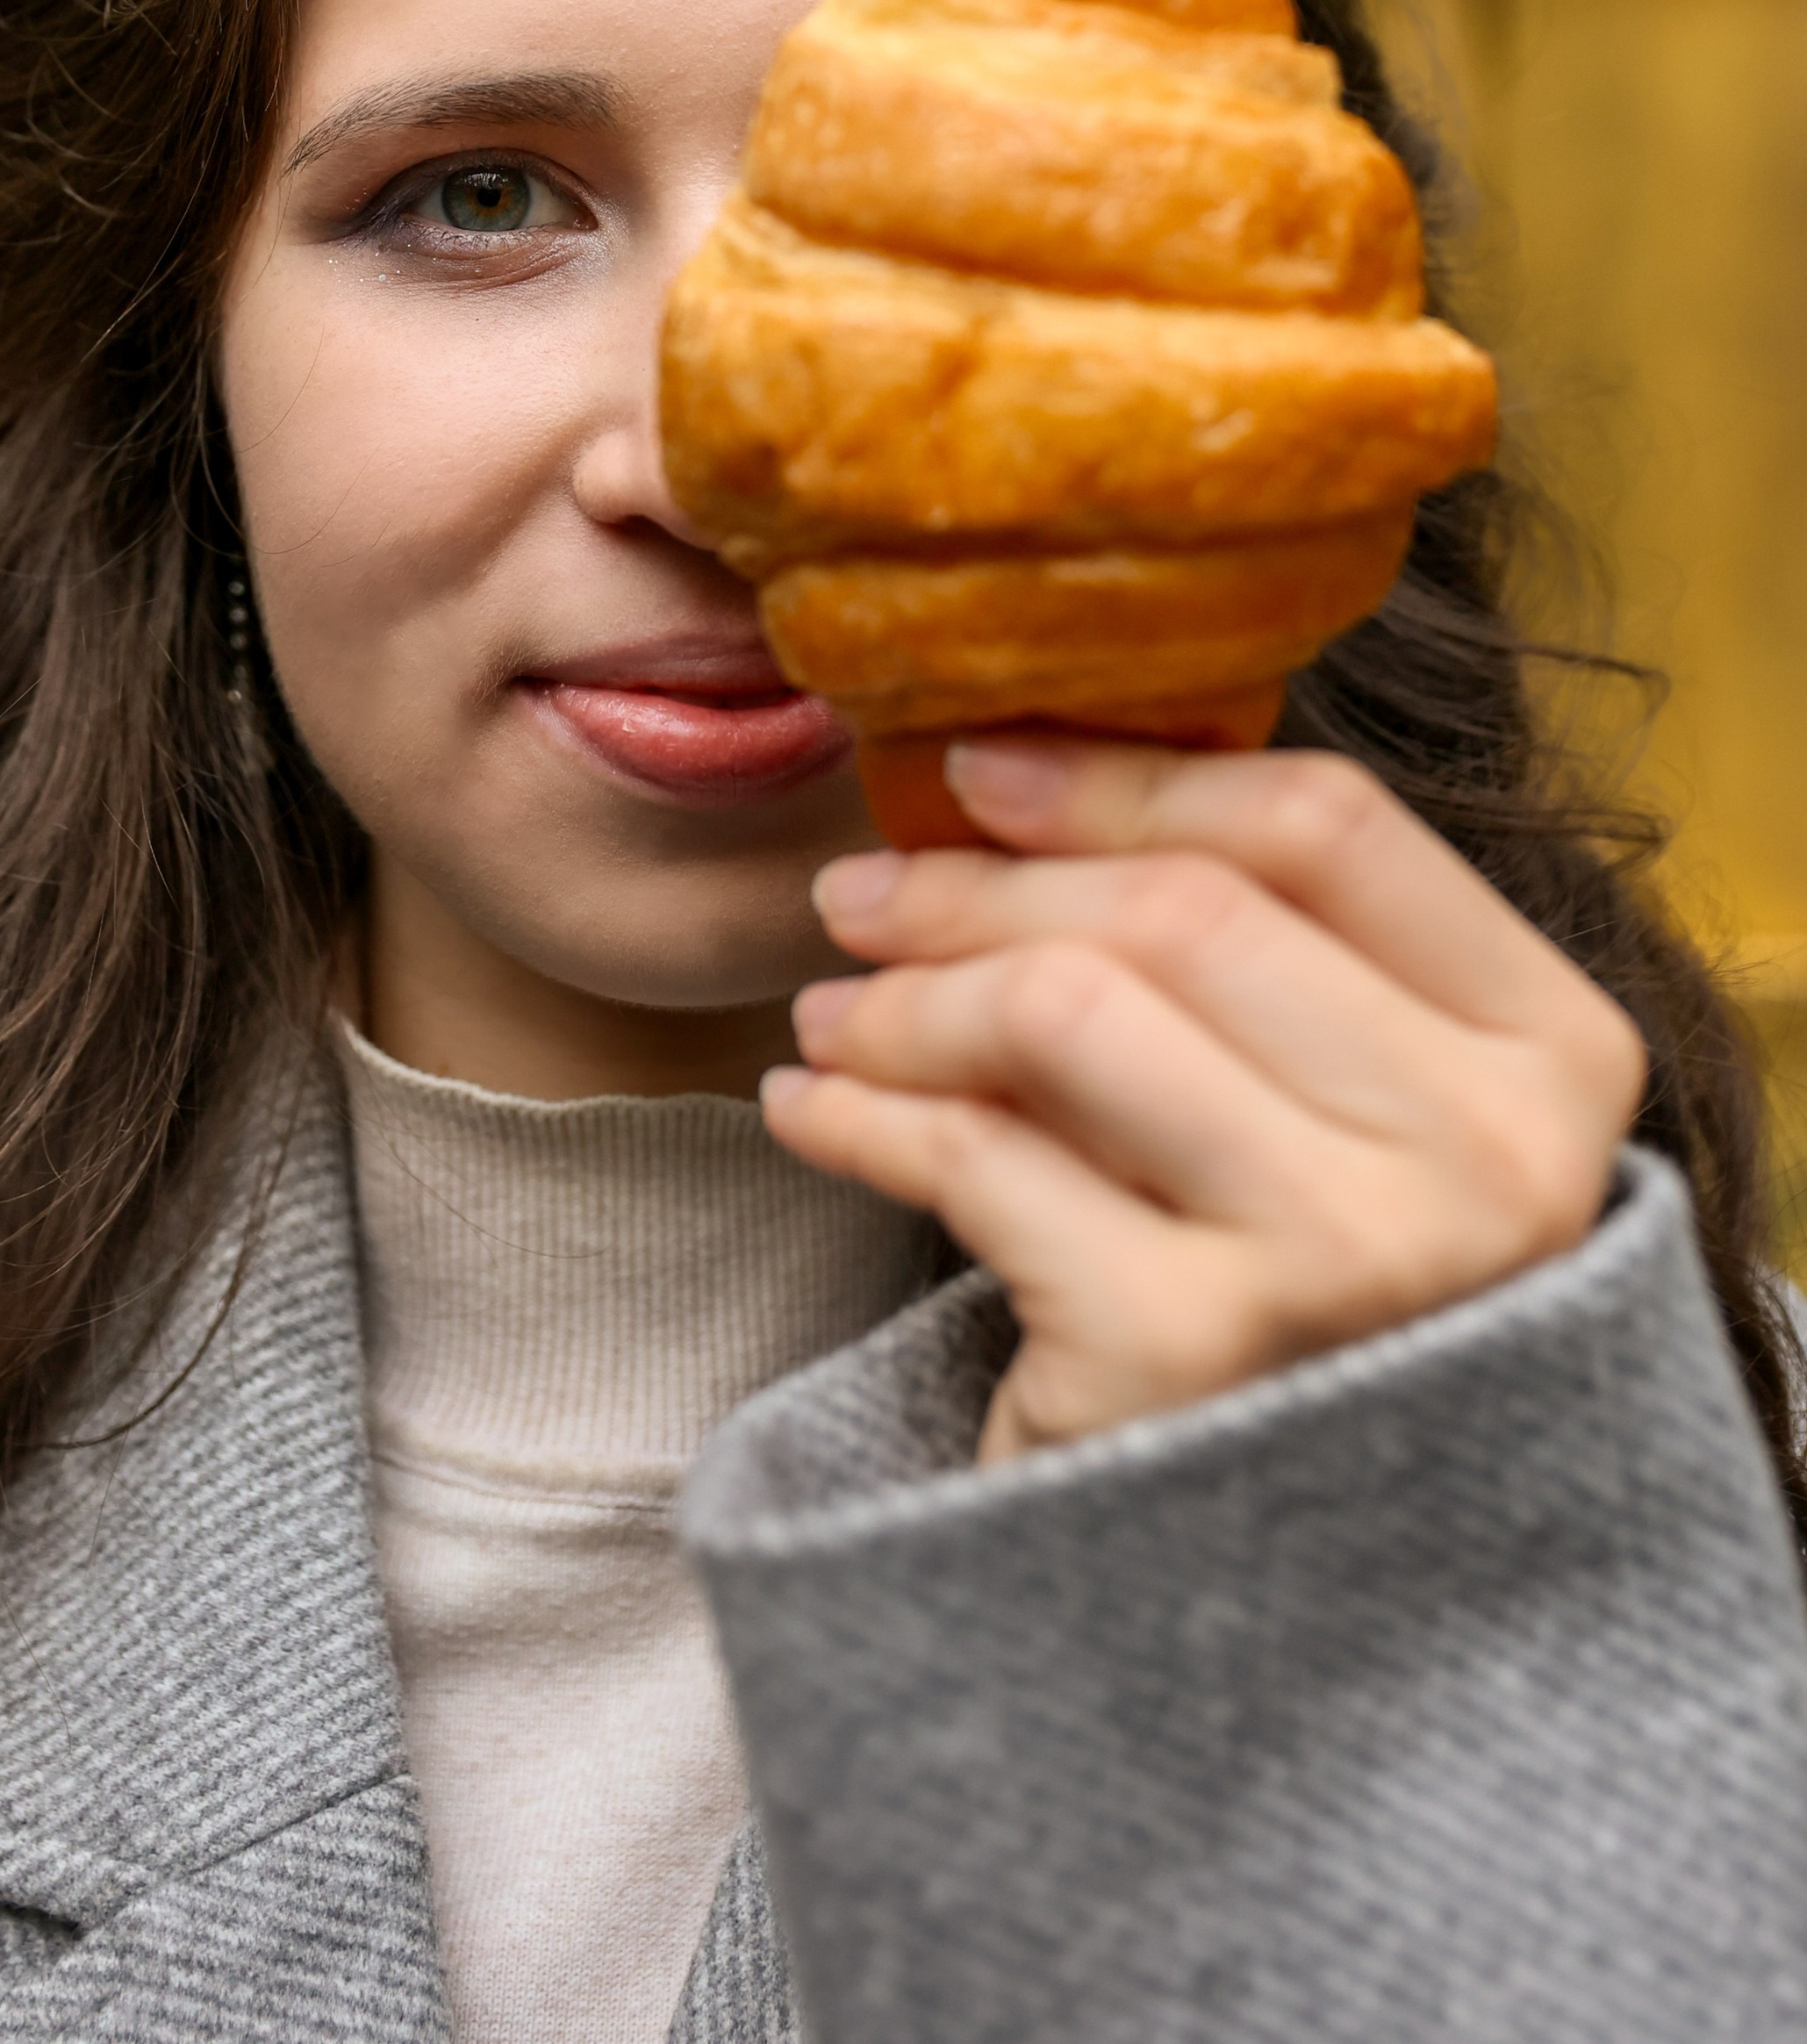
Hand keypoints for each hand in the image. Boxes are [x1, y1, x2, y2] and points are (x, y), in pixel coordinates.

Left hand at [762, 737, 1644, 1462]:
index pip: (1330, 827)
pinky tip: (812, 1107)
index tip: (982, 767)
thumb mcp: (1346, 1112)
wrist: (1272, 1599)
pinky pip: (977, 1158)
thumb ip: (1268, 951)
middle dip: (982, 883)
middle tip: (859, 895)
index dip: (1130, 779)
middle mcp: (1485, 1163)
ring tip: (833, 1008)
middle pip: (1181, 913)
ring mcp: (1343, 1266)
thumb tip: (1018, 767)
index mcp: (1555, 1059)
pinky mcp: (1186, 1360)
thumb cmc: (1293, 1299)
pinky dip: (861, 1113)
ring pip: (1065, 1010)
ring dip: (907, 995)